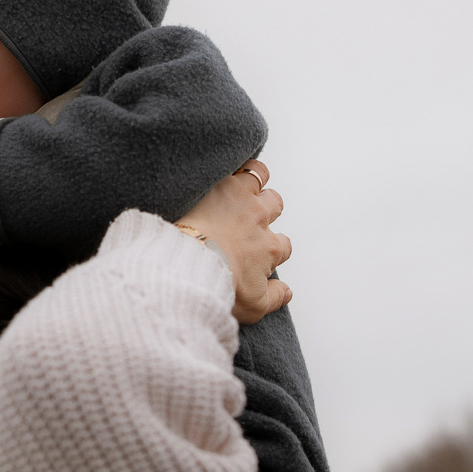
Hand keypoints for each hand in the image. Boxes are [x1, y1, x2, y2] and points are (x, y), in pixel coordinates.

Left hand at [179, 160, 292, 323]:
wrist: (185, 265)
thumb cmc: (216, 286)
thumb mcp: (251, 307)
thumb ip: (273, 298)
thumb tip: (287, 292)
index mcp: (269, 249)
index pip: (282, 245)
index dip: (272, 248)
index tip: (258, 252)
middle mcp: (260, 220)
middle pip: (274, 205)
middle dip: (266, 209)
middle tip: (247, 217)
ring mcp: (239, 198)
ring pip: (259, 177)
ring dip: (255, 180)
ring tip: (241, 187)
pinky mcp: (218, 183)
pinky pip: (236, 164)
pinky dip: (234, 164)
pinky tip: (224, 169)